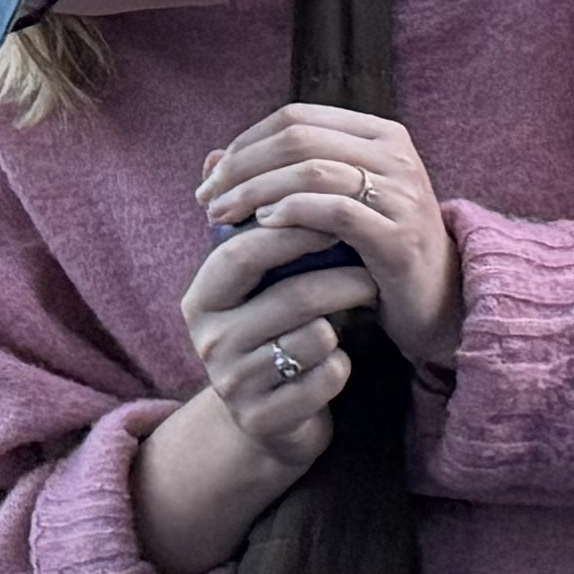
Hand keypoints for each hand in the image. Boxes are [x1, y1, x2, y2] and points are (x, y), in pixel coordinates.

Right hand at [128, 222, 361, 573]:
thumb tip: (217, 153)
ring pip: (314, 338)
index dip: (293, 231)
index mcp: (201, 299)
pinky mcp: (263, 420)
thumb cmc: (270, 332)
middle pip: (291, 296)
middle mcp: (208, 341)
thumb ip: (247, 226)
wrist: (265, 419)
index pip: (242, 252)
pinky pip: (326, 378)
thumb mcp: (253, 284)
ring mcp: (233, 384)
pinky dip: (341, 367)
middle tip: (371, 269)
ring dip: (345, 325)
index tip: (338, 216)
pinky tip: (335, 364)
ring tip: (353, 317)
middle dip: (341, 279)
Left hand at [191, 102, 461, 368]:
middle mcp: (395, 153)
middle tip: (207, 200)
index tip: (212, 177)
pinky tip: (263, 226)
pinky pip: (336, 212)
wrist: (434, 303)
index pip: (297, 117)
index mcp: (379, 134)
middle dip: (242, 167)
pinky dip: (292, 212)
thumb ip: (277, 177)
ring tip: (223, 216)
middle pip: (299, 139)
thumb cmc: (371, 252)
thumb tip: (209, 160)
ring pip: (312, 171)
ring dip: (256, 192)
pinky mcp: (400, 235)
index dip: (246, 142)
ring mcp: (403, 192)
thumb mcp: (326, 205)